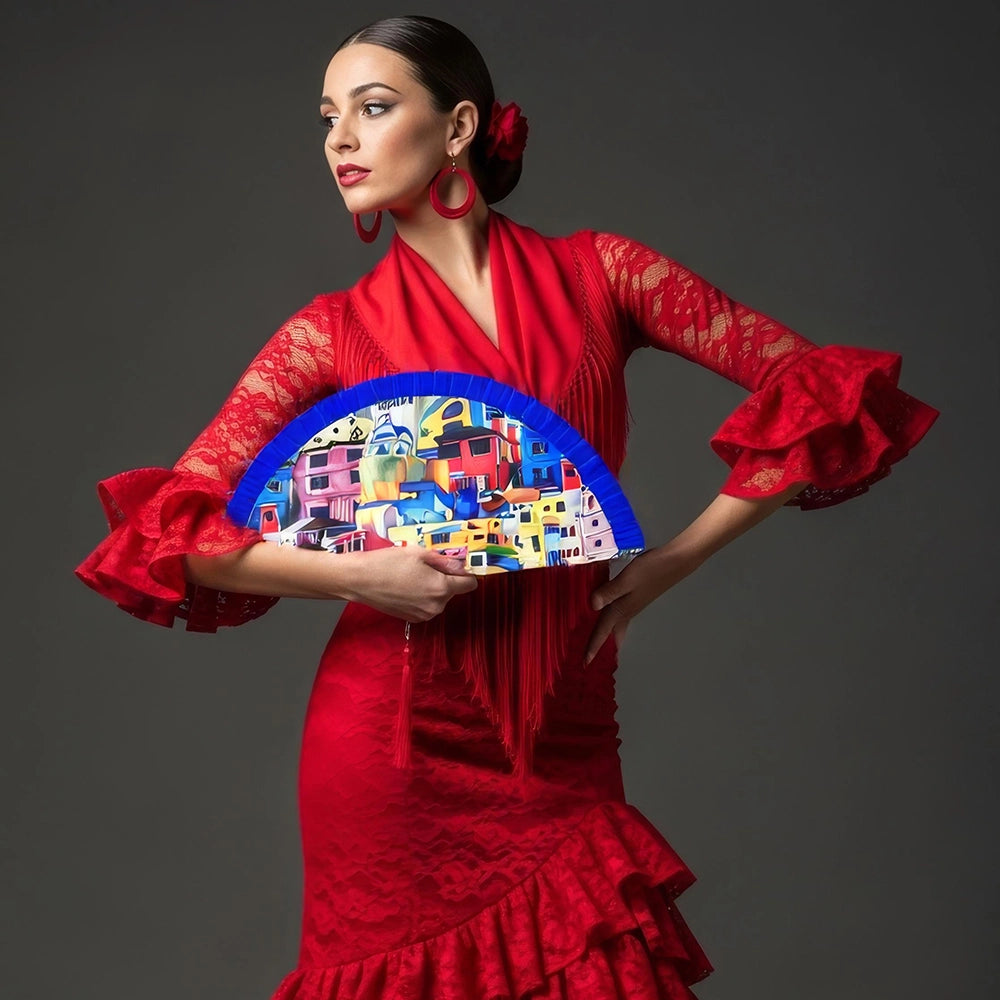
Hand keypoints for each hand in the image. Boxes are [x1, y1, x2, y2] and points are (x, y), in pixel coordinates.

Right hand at [341, 546, 478, 620]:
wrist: (360, 580)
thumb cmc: (388, 563)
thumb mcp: (420, 553)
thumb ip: (446, 561)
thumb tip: (463, 565)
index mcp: (441, 588)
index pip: (470, 584)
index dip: (466, 573)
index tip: (458, 565)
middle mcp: (436, 606)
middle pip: (454, 591)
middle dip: (445, 578)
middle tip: (426, 566)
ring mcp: (424, 615)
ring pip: (440, 598)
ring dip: (433, 587)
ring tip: (413, 575)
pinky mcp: (413, 618)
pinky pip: (427, 606)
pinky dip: (422, 596)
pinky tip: (406, 586)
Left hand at [585, 544, 704, 663]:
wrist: (676, 562)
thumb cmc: (651, 569)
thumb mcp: (627, 579)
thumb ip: (609, 592)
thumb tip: (592, 606)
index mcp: (622, 609)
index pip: (604, 632)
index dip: (593, 647)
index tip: (584, 664)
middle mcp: (627, 610)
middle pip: (612, 634)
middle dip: (601, 646)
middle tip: (590, 657)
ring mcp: (634, 604)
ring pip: (617, 625)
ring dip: (607, 635)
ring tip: (597, 641)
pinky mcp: (637, 596)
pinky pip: (621, 614)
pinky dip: (613, 620)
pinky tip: (609, 612)